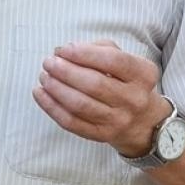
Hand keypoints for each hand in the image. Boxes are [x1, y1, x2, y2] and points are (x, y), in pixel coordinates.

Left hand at [32, 40, 169, 156]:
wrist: (144, 121)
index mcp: (143, 74)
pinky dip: (51, 107)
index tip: (63, 50)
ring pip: (81, 105)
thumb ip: (99, 49)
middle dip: (65, 71)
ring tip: (44, 76)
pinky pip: (72, 122)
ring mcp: (119, 120)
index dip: (84, 53)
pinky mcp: (102, 135)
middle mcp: (134, 99)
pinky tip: (40, 94)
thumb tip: (64, 50)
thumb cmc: (127, 82)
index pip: (113, 61)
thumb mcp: (125, 60)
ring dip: (56, 88)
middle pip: (94, 84)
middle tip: (48, 62)